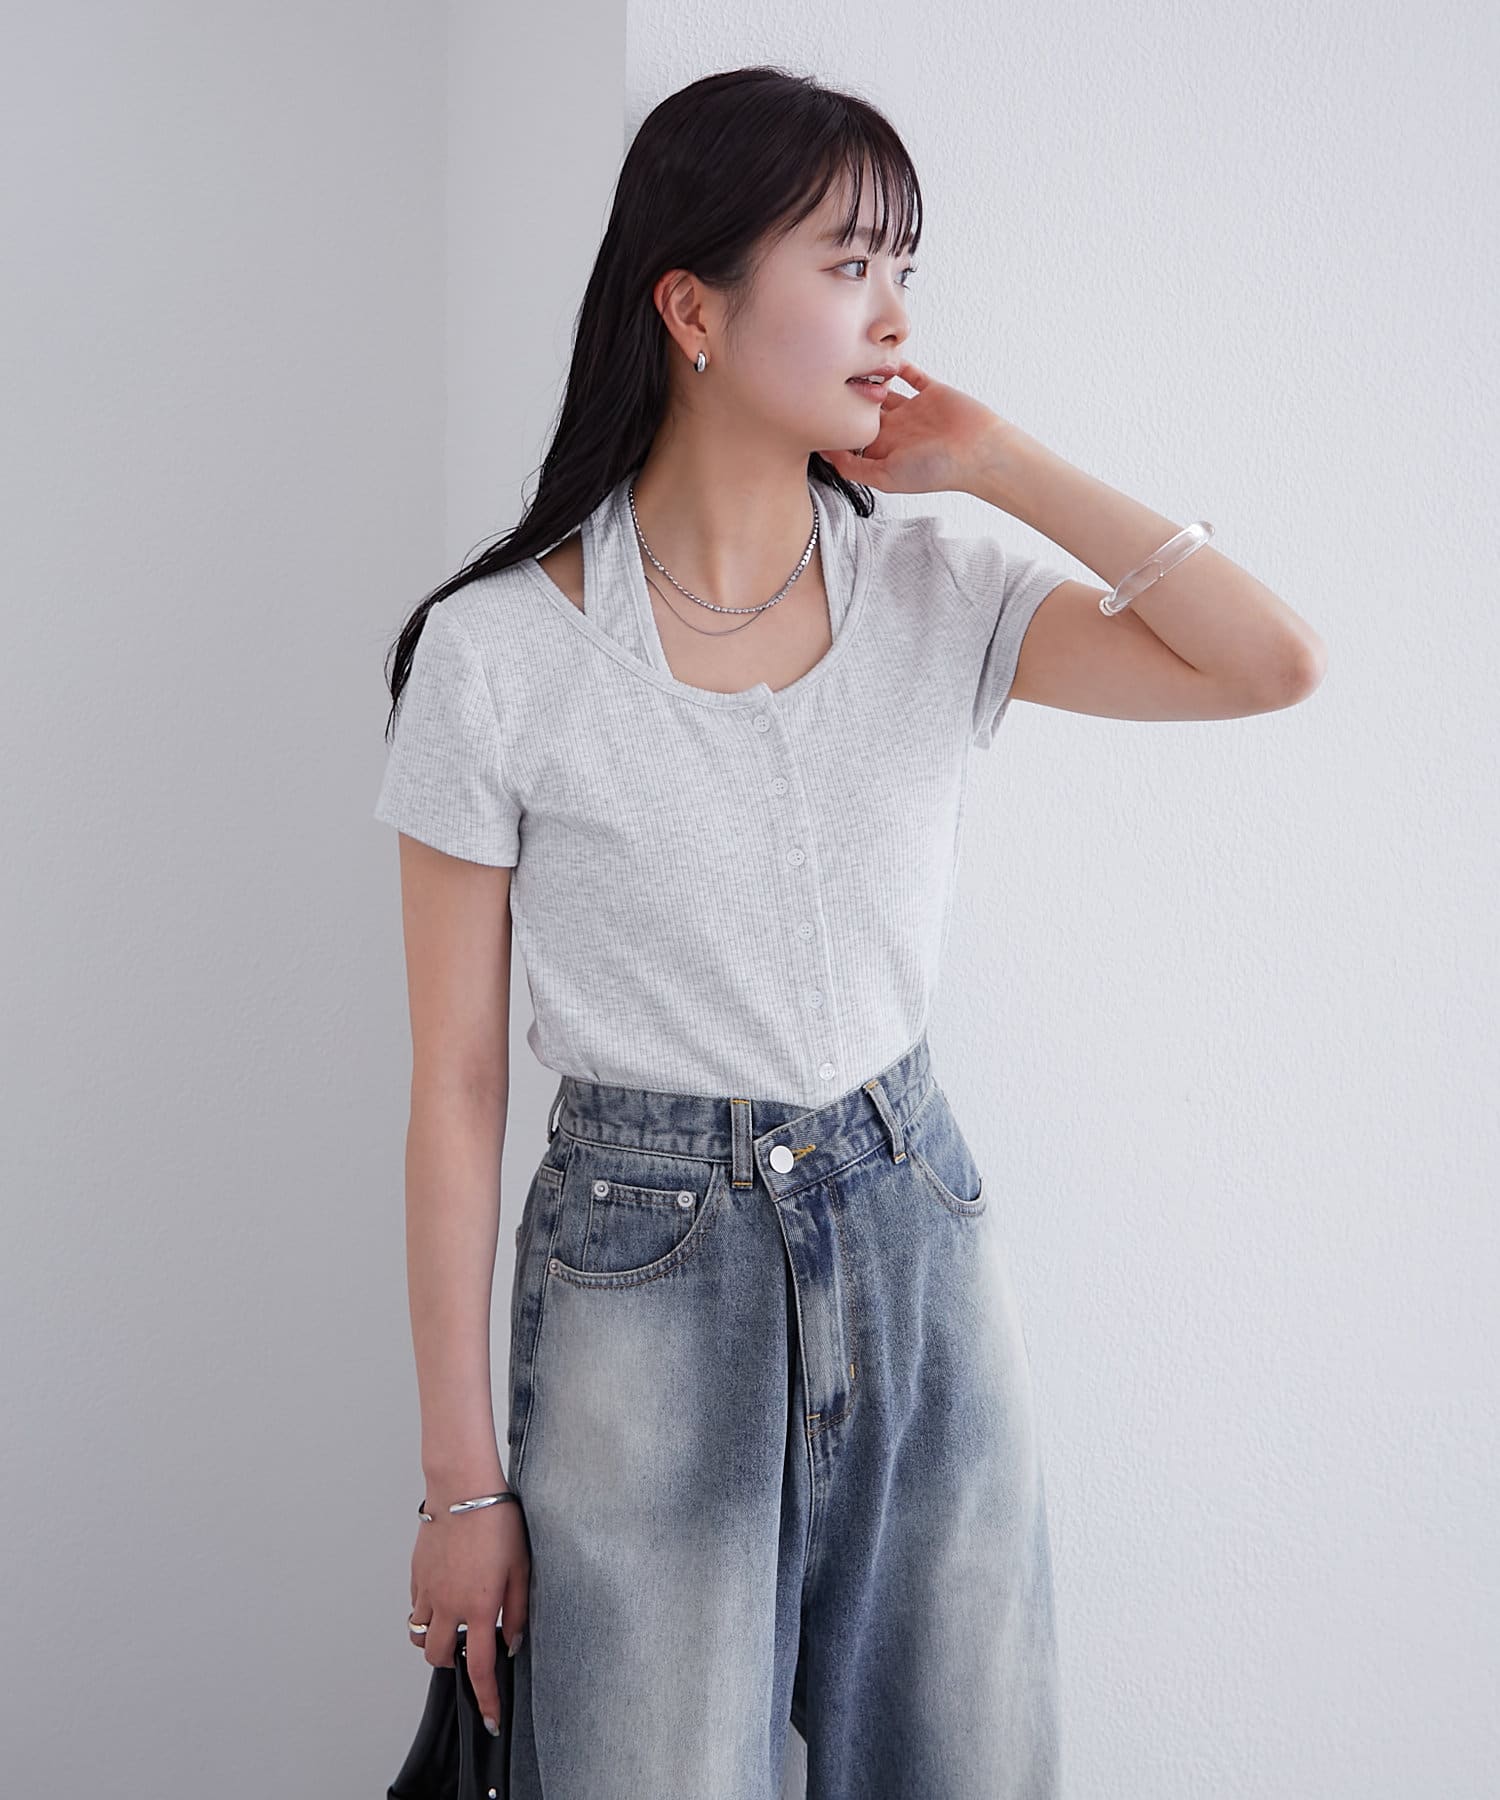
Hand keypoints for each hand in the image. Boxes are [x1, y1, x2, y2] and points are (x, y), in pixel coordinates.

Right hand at [409, 1498, 528, 1735]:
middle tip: (469, 1646)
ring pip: (419, 1635)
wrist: (462, 1488)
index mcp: (478, 1607)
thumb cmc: (497, 1521)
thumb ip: (518, 1609)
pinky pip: (416, 1606)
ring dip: (434, 1637)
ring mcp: (427, 1591)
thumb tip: (513, 1642)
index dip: (486, 1699)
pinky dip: (427, 1610)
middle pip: (437, 1657)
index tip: (490, 1720)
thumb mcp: (522, 1566)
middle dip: (451, 1663)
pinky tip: (445, 1593)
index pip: (479, 1668)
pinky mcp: (416, 1575)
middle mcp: (447, 1605)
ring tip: (454, 1621)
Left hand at [819, 360, 1016, 497]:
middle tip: (827, 377)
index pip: (854, 436)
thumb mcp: (887, 477)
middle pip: (865, 409)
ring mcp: (916, 410)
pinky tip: (885, 355)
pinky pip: (913, 375)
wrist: (977, 451)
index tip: (815, 409)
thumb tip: (826, 455)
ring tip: (852, 362)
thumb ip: (855, 468)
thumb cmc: (936, 469)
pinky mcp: (932, 392)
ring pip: (886, 389)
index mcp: (886, 451)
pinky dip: (900, 364)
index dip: (836, 424)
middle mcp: (898, 430)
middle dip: (848, 396)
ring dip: (871, 378)